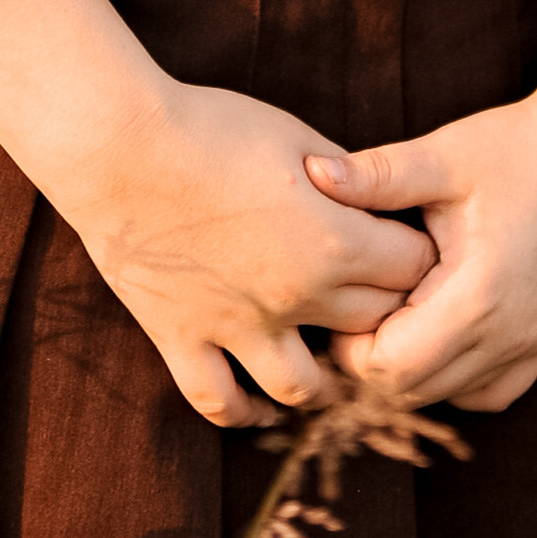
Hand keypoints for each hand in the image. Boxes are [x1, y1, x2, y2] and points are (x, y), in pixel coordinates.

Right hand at [59, 76, 439, 427]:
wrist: (119, 146)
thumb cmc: (211, 126)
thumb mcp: (295, 136)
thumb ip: (346, 178)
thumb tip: (375, 200)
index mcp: (332, 242)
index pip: (411, 269)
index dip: (416, 253)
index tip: (408, 241)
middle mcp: (294, 298)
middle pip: (371, 325)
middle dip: (385, 308)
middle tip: (379, 292)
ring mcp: (236, 328)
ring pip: (304, 389)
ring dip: (327, 380)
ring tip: (331, 361)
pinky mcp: (183, 340)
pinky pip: (221, 402)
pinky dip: (246, 411)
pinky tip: (262, 404)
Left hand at [306, 88, 536, 412]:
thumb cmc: (519, 146)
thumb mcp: (444, 156)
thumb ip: (376, 176)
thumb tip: (310, 173)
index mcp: (477, 299)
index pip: (388, 370)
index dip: (349, 346)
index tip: (336, 298)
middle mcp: (508, 338)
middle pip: (412, 392)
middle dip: (369, 362)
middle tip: (349, 306)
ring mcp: (531, 345)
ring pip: (447, 396)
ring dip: (409, 370)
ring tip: (390, 310)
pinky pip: (487, 391)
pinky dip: (453, 376)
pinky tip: (437, 327)